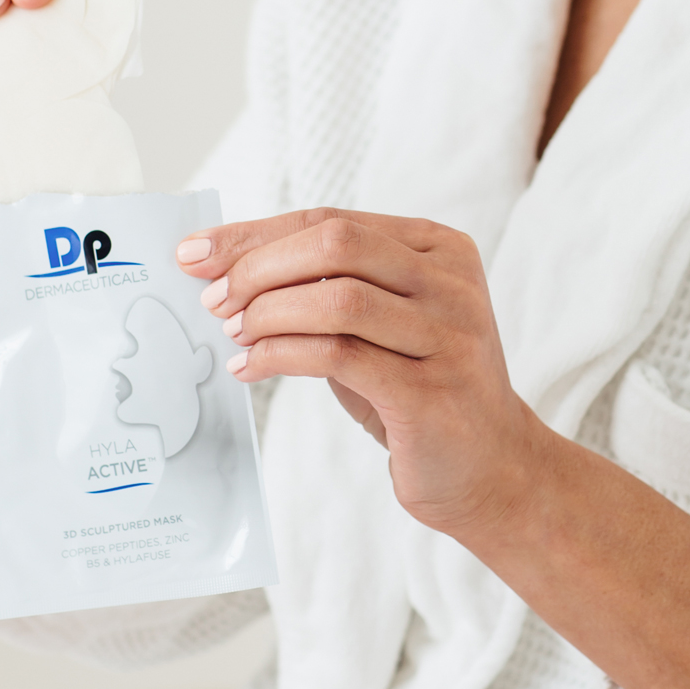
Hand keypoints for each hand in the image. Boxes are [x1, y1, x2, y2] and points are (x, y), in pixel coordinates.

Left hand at [177, 208, 545, 537]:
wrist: (491, 468)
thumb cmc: (419, 386)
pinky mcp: (430, 392)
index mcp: (439, 248)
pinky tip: (251, 368)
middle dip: (259, 266)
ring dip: (268, 312)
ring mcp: (448, 335)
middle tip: (214, 300)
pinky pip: (340, 356)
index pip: (333, 220)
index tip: (198, 253)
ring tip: (233, 334)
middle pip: (337, 245)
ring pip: (338, 296)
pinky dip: (281, 356)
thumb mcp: (382, 322)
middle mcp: (451, 282)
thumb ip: (330, 284)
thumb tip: (227, 267)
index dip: (258, 233)